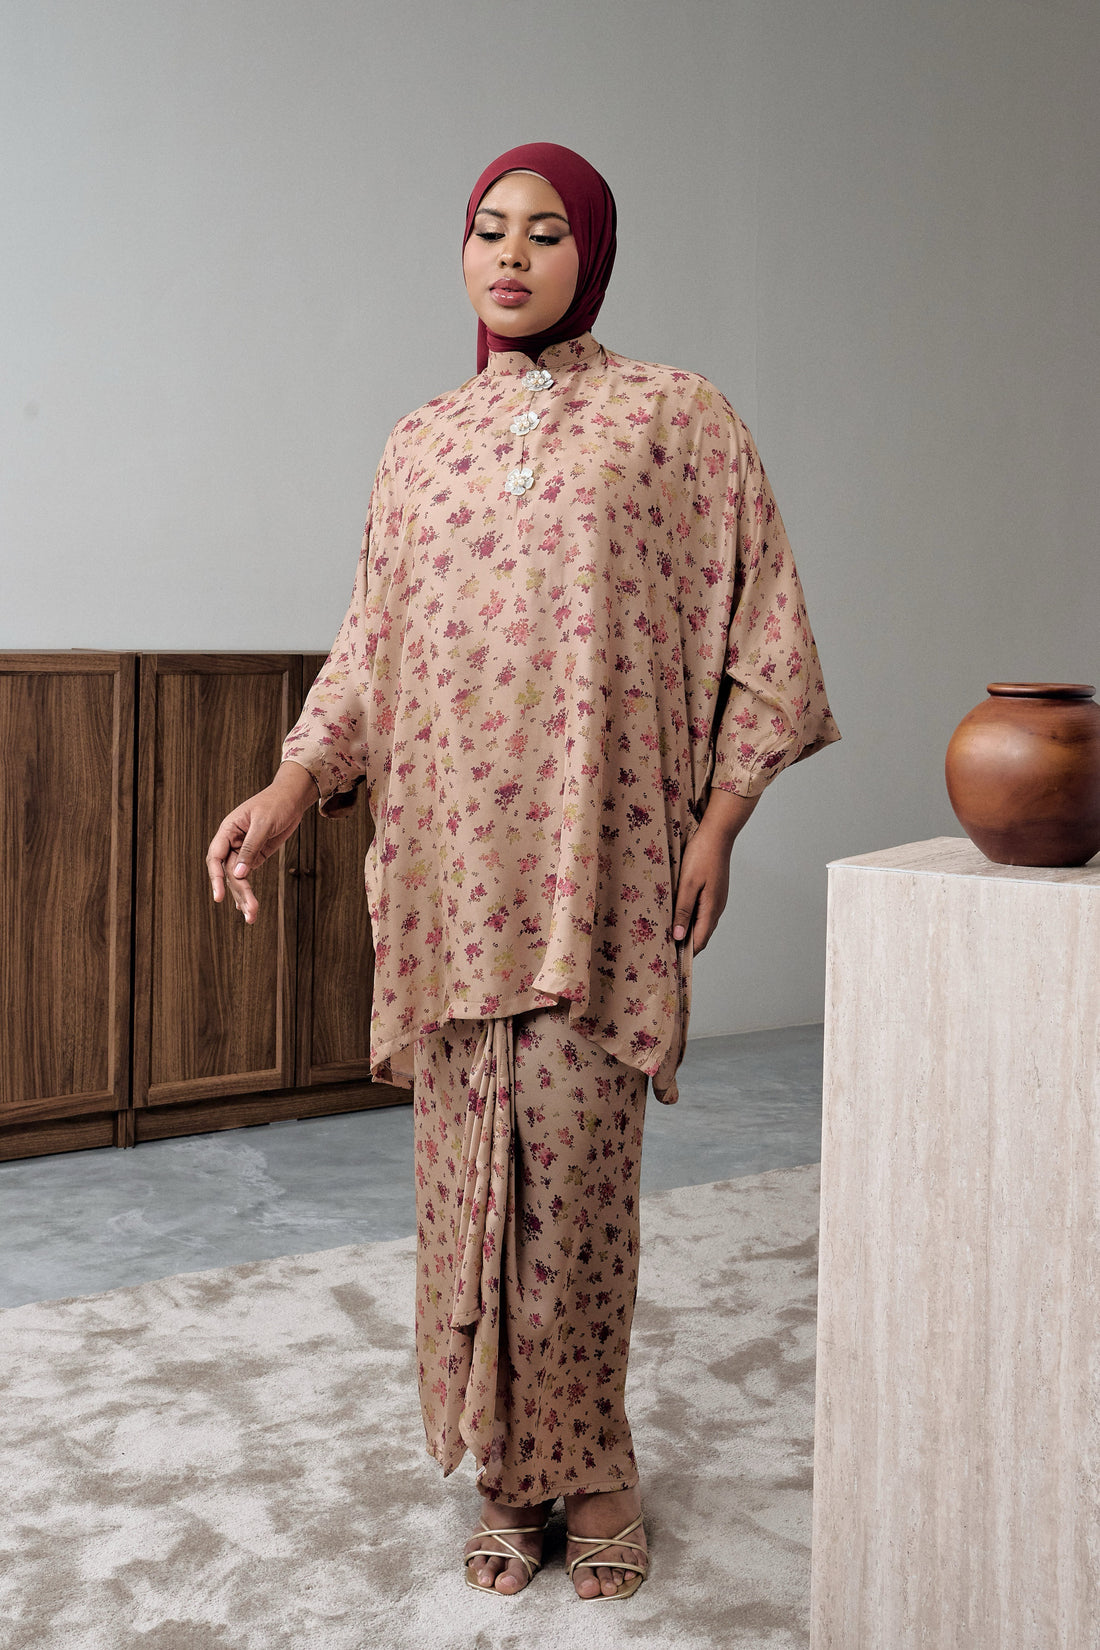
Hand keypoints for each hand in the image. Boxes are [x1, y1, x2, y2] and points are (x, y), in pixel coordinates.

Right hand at [206, 761, 317, 922]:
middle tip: (249, 912)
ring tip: (251, 917)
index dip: (216, 877)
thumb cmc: (276, 803)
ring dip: (244, 896)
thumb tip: (239, 873)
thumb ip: (251, 847)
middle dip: (237, 893)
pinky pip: (247, 876)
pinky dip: (247, 891)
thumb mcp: (264, 823)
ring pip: (238, 878)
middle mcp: (232, 842)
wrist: (292, 798)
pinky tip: (247, 907)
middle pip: (229, 872)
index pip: (215, 857)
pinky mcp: (255, 856)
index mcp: (228, 830)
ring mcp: (243, 850)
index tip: (218, 896)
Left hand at [671, 789, 758, 953]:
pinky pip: (703, 912)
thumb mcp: (687, 883)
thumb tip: (678, 937)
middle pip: (701, 935)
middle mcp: (717, 908)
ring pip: (702, 924)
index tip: (670, 963)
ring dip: (688, 932)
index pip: (699, 941)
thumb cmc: (701, 855)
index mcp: (711, 909)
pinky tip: (678, 915)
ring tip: (668, 937)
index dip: (686, 954)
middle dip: (685, 945)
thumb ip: (683, 910)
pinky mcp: (714, 891)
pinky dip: (691, 919)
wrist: (718, 833)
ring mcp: (717, 899)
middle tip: (665, 952)